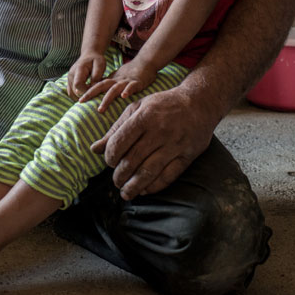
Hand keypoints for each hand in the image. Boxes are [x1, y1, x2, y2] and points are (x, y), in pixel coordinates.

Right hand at [67, 52, 105, 99]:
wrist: (89, 55)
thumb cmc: (96, 59)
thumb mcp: (100, 64)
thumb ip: (97, 76)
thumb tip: (92, 88)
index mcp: (78, 69)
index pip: (78, 84)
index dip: (86, 90)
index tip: (95, 90)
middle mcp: (71, 75)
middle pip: (75, 91)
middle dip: (85, 95)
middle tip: (94, 93)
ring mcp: (69, 79)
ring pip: (72, 94)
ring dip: (81, 97)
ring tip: (91, 94)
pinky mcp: (69, 82)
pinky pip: (71, 93)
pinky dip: (78, 96)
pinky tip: (86, 95)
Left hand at [77, 59, 156, 112]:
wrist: (145, 62)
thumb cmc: (131, 73)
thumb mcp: (118, 79)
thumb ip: (109, 86)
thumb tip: (99, 95)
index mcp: (112, 80)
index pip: (97, 86)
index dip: (88, 92)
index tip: (79, 100)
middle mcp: (117, 81)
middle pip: (102, 86)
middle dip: (91, 94)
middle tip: (81, 101)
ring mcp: (127, 82)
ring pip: (115, 89)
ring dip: (107, 98)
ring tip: (100, 108)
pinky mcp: (137, 82)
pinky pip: (131, 87)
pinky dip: (127, 91)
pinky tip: (124, 96)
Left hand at [90, 87, 214, 199]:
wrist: (199, 102)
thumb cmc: (163, 105)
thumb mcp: (137, 108)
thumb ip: (116, 128)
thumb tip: (94, 149)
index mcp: (144, 117)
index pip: (119, 143)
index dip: (110, 157)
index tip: (109, 162)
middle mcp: (159, 131)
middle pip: (132, 160)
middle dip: (120, 175)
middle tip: (116, 181)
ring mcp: (174, 144)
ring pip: (149, 172)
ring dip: (134, 186)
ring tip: (126, 192)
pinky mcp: (187, 155)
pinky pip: (168, 176)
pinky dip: (154, 187)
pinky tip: (145, 190)